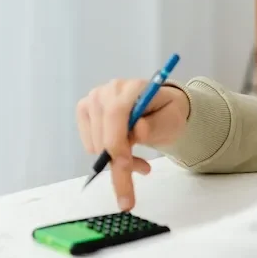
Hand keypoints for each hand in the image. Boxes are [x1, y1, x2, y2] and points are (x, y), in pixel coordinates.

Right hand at [76, 80, 189, 209]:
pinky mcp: (84, 112)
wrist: (160, 108)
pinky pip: (90, 145)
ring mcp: (93, 99)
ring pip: (95, 143)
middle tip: (143, 170)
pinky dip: (107, 156)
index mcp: (133, 87)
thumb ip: (155, 126)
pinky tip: (124, 152)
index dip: (117, 141)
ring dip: (116, 161)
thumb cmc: (167, 113)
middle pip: (103, 132)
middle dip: (119, 160)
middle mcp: (108, 90)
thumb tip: (138, 129)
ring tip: (139, 161)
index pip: (116, 112)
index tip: (125, 165)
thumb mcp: (171, 121)